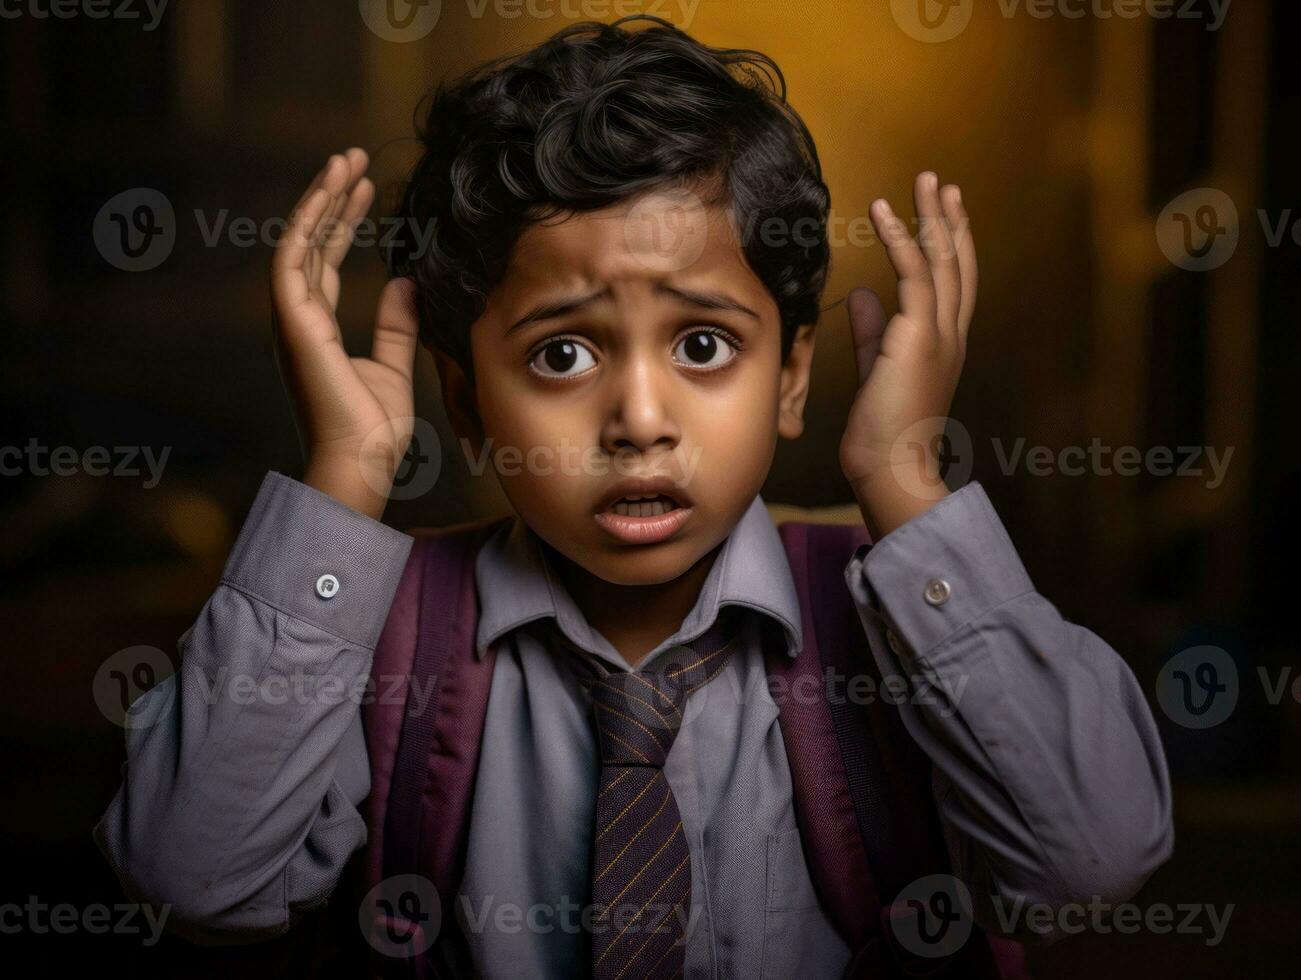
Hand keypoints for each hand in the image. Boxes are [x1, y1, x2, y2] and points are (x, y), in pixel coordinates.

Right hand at [270, 149, 420, 519]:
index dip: (343, 222)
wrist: (362, 466)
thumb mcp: (394, 366)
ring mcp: (292, 321)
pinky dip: (307, 223)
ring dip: (319, 198)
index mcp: (318, 328)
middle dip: (330, 198)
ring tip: (344, 160)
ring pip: (299, 242)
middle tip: (353, 157)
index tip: (369, 188)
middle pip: (310, 244)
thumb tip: (403, 282)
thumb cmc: (374, 431)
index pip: (326, 261)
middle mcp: (299, 319)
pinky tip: (327, 192)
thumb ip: (395, 324)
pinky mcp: (294, 324)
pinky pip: (294, 260)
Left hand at [838, 172, 976, 540]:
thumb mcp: (878, 368)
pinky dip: (900, 239)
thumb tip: (861, 295)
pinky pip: (914, 276)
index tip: (943, 211)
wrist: (892, 466)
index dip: (950, 244)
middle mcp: (951, 335)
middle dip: (949, 220)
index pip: (954, 284)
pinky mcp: (920, 337)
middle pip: (958, 264)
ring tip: (924, 181)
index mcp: (945, 344)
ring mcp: (941, 335)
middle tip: (941, 184)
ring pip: (943, 262)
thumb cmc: (883, 429)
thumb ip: (873, 331)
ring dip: (932, 217)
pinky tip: (886, 212)